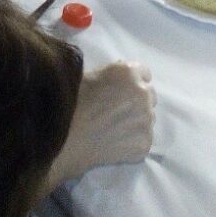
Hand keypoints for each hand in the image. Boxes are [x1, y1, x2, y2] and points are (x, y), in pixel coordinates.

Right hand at [46, 62, 155, 189]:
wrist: (67, 138)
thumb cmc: (71, 102)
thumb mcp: (86, 76)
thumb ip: (108, 73)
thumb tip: (116, 78)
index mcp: (129, 73)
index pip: (143, 72)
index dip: (130, 81)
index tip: (119, 89)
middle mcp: (143, 94)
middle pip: (148, 95)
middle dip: (135, 100)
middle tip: (115, 109)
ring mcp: (146, 121)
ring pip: (147, 118)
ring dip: (136, 120)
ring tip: (114, 127)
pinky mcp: (145, 144)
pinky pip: (143, 139)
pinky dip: (133, 140)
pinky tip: (115, 142)